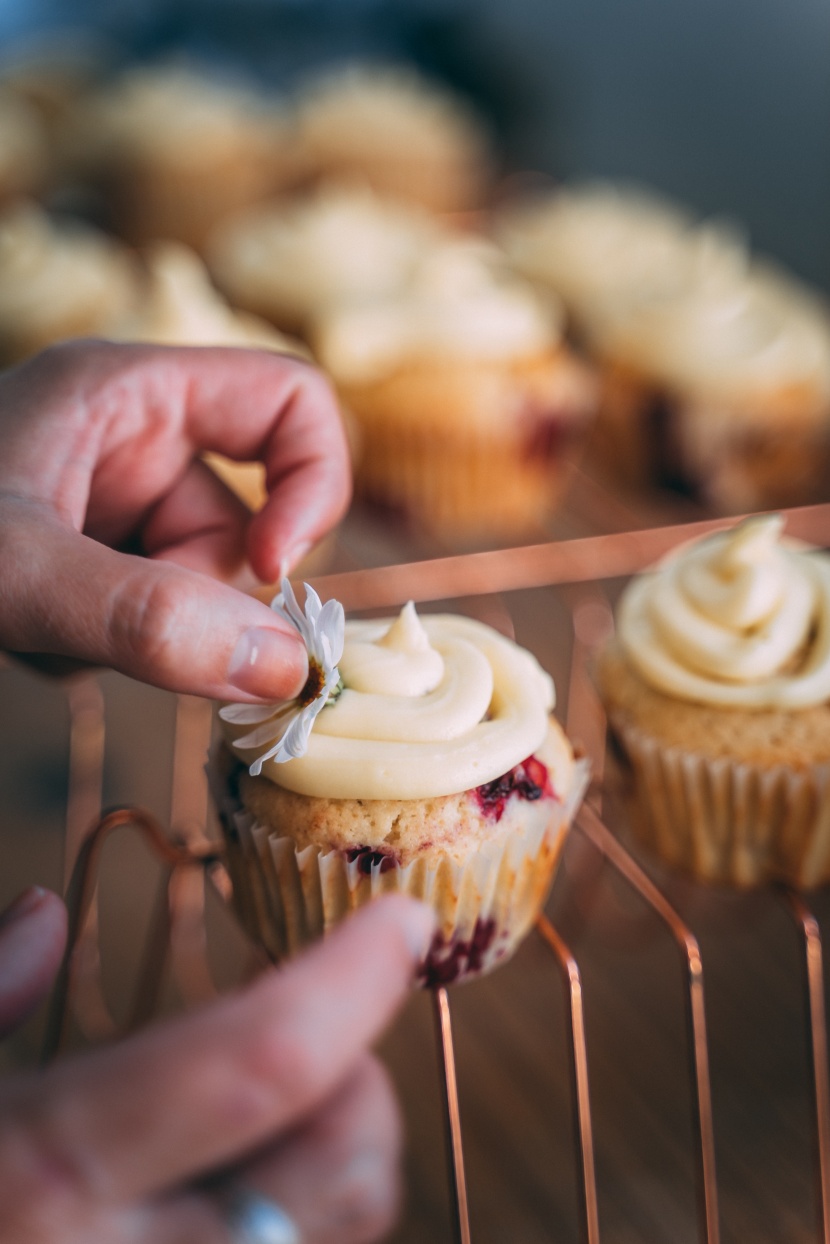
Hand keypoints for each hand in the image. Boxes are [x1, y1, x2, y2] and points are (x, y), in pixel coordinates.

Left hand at [0, 340, 351, 701]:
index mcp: (127, 392)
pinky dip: (113, 646)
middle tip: (123, 632)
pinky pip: (150, 611)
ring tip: (53, 636)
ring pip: (198, 580)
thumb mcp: (15, 575)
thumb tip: (285, 668)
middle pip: (245, 515)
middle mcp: (127, 439)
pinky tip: (40, 644)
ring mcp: (106, 502)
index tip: (274, 570)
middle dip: (200, 592)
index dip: (312, 482)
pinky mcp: (87, 559)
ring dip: (148, 630)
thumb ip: (147, 619)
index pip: (290, 402)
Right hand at [0, 889, 433, 1243]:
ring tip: (263, 1138)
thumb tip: (48, 913)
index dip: (350, 979)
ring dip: (332, 1173)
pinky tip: (218, 1212)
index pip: (258, 1059)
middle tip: (311, 1049)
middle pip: (341, 1175)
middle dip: (357, 1088)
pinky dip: (284, 1233)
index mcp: (38, 1181)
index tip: (400, 924)